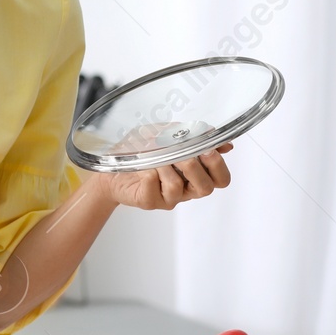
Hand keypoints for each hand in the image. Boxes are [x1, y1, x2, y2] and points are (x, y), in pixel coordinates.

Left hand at [95, 144, 232, 210]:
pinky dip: (150, 171)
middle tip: (184, 154)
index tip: (207, 149)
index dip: (218, 165)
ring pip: (178, 186)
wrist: (110, 161)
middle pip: (207, 187)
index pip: (222, 179)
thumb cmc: (141, 147)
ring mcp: (168, 198)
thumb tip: (225, 143)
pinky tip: (143, 166)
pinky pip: (155, 186)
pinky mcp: (150, 201)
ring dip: (166, 165)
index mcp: (196, 174)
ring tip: (155, 156)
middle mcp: (186, 189)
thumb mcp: (168, 133)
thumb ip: (195, 136)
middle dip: (195, 167)